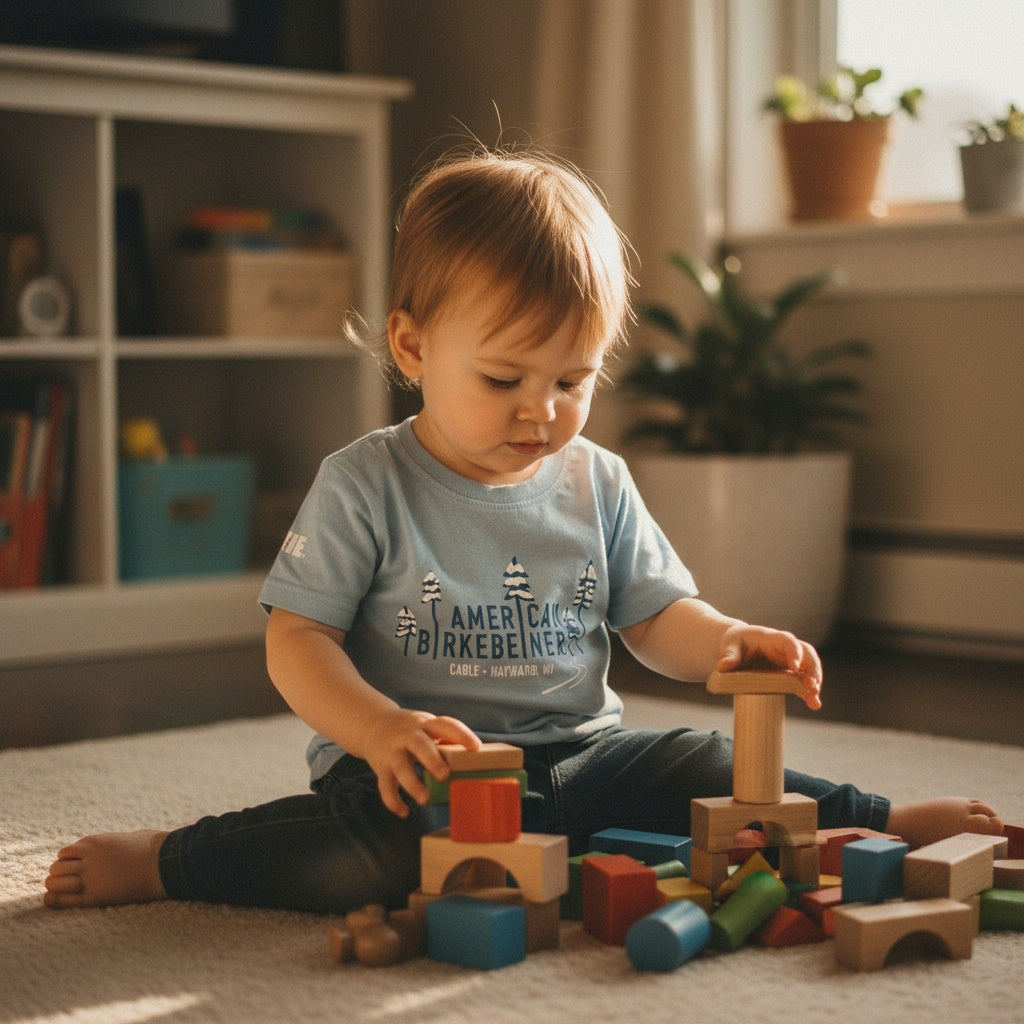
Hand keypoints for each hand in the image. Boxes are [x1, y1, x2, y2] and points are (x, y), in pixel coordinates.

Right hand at [362, 708, 480, 816]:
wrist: (373, 724)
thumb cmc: (411, 731)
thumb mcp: (427, 727)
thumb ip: (446, 741)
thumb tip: (476, 761)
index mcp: (425, 724)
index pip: (445, 725)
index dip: (461, 735)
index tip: (476, 747)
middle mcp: (408, 736)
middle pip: (419, 745)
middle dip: (432, 760)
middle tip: (445, 775)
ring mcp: (393, 751)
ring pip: (400, 767)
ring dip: (413, 784)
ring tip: (425, 800)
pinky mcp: (381, 767)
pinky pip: (385, 785)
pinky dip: (393, 801)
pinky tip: (404, 812)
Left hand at [716, 624, 822, 709]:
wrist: (738, 648)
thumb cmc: (736, 643)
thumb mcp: (730, 645)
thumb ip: (728, 655)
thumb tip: (724, 666)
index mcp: (772, 638)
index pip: (788, 641)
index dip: (794, 653)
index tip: (795, 667)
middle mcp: (786, 649)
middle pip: (807, 654)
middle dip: (811, 669)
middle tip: (811, 686)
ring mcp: (790, 662)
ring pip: (809, 668)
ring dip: (814, 683)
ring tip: (814, 699)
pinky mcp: (790, 675)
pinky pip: (803, 683)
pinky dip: (809, 693)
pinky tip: (814, 704)